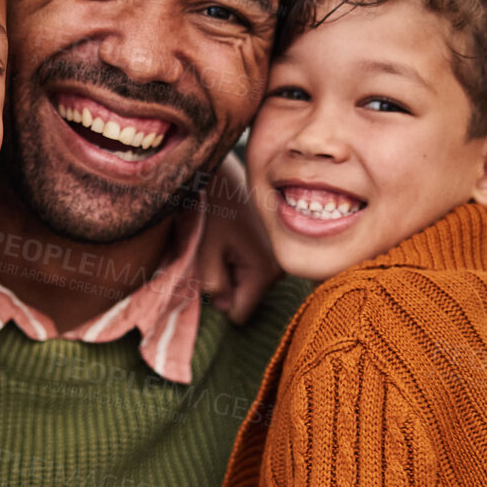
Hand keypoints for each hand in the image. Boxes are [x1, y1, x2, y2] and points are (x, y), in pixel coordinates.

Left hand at [196, 152, 281, 324]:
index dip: (220, 300)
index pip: (239, 314)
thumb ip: (213, 285)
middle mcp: (280, 267)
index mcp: (264, 271)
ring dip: (233, 270)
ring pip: (249, 284)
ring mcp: (281, 256)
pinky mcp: (276, 246)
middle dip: (227, 284)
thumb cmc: (211, 209)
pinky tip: (233, 236)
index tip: (211, 272)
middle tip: (216, 253)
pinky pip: (254, 268)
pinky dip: (240, 259)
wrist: (224, 173)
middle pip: (246, 299)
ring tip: (224, 241)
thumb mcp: (205, 252)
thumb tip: (223, 304)